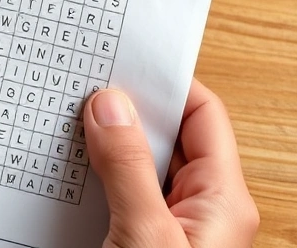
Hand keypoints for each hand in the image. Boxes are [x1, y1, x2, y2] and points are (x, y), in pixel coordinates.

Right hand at [83, 80, 258, 247]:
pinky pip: (125, 196)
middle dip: (129, 113)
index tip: (125, 66)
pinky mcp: (146, 242)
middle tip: (86, 94)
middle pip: (170, 139)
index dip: (167, 87)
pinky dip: (99, 180)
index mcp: (223, 201)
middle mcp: (205, 210)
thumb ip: (128, 168)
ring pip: (142, 167)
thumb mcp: (145, 233)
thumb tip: (110, 106)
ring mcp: (175, 227)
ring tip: (72, 130)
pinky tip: (74, 173)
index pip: (202, 116)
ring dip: (109, 148)